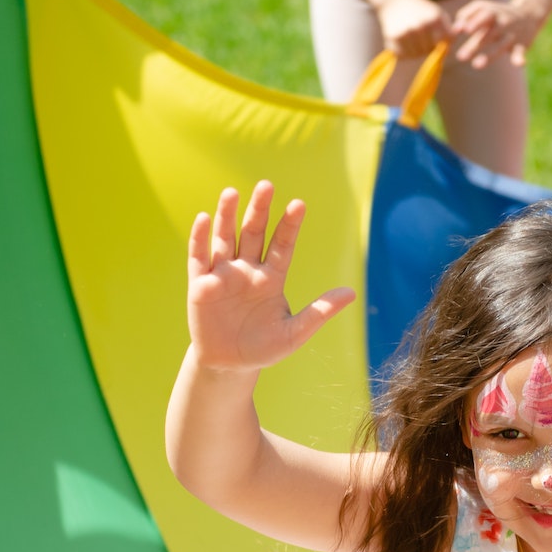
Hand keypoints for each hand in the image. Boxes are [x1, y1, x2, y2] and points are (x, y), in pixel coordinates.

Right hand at [186, 182, 355, 372]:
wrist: (229, 366)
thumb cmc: (263, 348)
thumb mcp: (295, 333)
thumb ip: (320, 311)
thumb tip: (352, 292)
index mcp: (271, 278)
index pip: (282, 245)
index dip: (289, 225)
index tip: (299, 204)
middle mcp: (247, 269)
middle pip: (253, 233)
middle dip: (259, 210)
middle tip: (266, 185)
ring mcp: (223, 275)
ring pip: (225, 238)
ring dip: (227, 216)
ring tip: (231, 193)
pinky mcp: (200, 285)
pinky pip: (199, 257)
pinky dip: (200, 238)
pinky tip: (203, 218)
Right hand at [376, 0, 449, 58]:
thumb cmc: (419, 9)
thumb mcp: (436, 14)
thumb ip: (447, 31)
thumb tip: (449, 51)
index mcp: (435, 18)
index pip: (446, 42)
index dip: (443, 44)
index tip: (437, 39)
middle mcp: (422, 25)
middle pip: (429, 50)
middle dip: (427, 48)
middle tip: (420, 38)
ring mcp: (408, 31)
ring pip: (415, 55)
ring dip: (414, 52)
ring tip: (411, 40)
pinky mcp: (395, 36)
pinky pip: (402, 54)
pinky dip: (401, 52)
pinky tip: (401, 42)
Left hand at [450, 0, 544, 69]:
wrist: (528, 14)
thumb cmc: (497, 13)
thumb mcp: (483, 7)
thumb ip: (466, 15)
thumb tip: (453, 29)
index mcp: (493, 12)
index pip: (483, 15)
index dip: (475, 22)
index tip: (464, 30)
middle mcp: (503, 22)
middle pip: (489, 34)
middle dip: (475, 44)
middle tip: (460, 57)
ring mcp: (512, 34)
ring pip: (501, 45)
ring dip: (489, 55)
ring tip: (476, 65)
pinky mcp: (521, 45)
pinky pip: (520, 52)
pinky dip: (520, 58)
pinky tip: (519, 64)